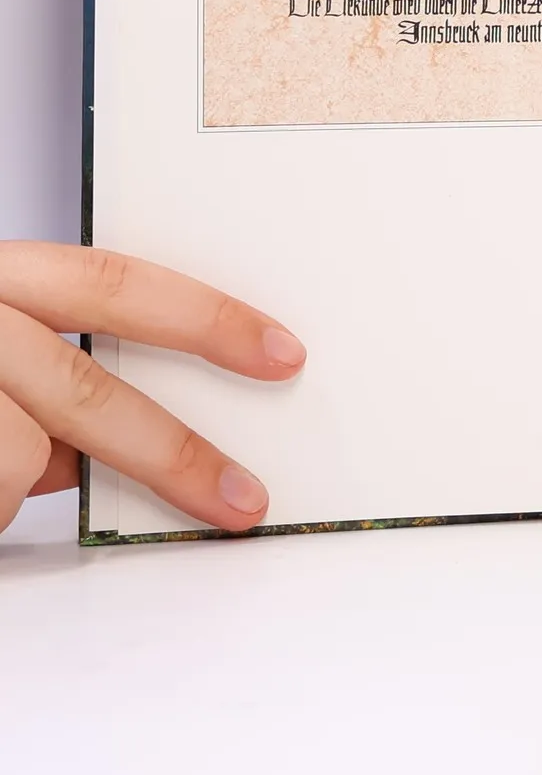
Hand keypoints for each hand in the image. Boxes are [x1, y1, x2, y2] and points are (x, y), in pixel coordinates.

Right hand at [0, 242, 303, 533]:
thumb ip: (55, 377)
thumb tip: (140, 428)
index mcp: (2, 278)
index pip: (114, 281)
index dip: (206, 318)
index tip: (281, 352)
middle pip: (85, 386)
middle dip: (174, 451)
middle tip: (247, 496)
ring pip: (27, 452)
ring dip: (24, 484)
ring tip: (2, 487)